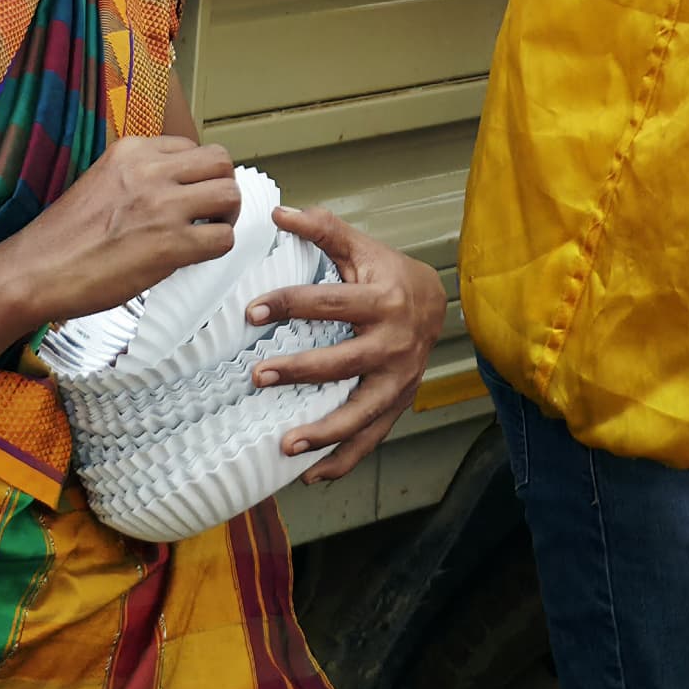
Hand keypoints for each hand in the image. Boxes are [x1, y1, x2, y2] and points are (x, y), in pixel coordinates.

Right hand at [0, 134, 239, 323]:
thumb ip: (138, 175)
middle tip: (211, 211)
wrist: (34, 271)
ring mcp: (162, 206)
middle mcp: (150, 170)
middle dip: (222, 186)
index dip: (197, 174)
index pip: (192, 147)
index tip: (187, 195)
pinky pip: (223, 238)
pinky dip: (217, 248)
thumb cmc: (63, 237)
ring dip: (226, 217)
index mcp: (132, 151)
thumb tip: (174, 185)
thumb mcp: (101, 180)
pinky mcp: (170, 244)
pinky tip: (194, 256)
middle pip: (221, 161)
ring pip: (230, 195)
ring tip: (206, 233)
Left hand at [249, 202, 449, 483]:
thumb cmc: (388, 274)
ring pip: (362, 412)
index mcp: (384, 300)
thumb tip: (280, 213)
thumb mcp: (361, 248)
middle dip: (301, 371)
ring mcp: (399, 380)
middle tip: (259, 376)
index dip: (289, 304)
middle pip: (344, 362)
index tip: (252, 312)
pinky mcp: (397, 404)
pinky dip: (344, 460)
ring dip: (324, 432)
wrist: (436, 305)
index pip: (329, 303)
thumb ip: (324, 230)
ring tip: (286, 444)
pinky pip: (371, 438)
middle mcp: (395, 343)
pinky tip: (312, 475)